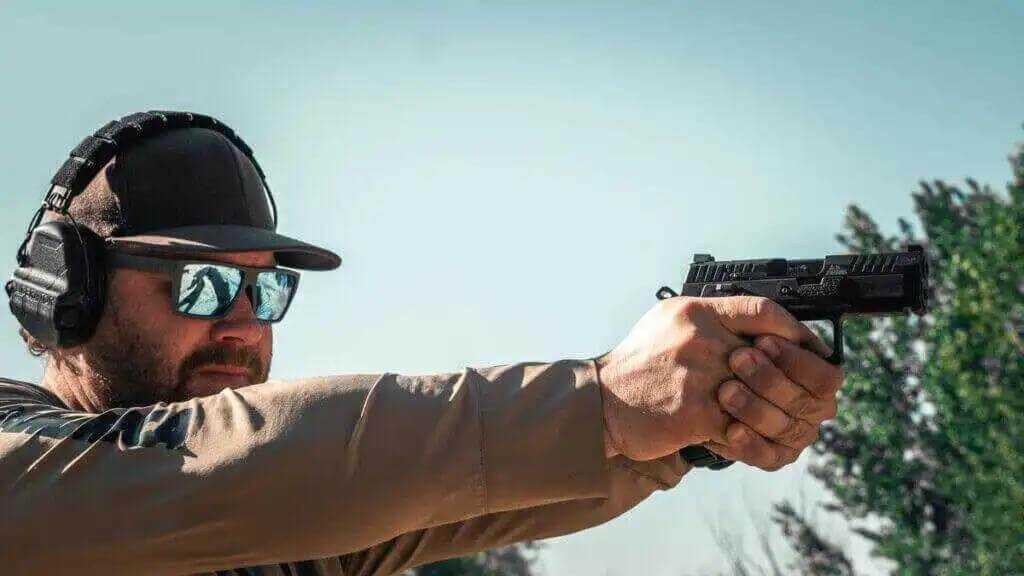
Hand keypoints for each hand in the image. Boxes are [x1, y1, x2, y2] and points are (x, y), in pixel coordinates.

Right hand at [595, 295, 838, 466]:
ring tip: (776, 414)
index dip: (794, 330)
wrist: (600, 401)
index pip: (763, 310)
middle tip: (804, 388)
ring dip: (774, 408)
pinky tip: (749, 434)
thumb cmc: (638, 363)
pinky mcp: (695, 412)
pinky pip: (741, 425)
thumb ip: (712, 317)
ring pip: (762, 394)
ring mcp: (699, 376)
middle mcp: (700, 339)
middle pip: (772, 355)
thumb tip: (761, 325)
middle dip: (793, 376)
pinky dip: (750, 433)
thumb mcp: (670, 321)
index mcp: (697, 312)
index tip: (807, 345)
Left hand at [705, 334, 842, 469]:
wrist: (694, 379)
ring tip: (725, 390)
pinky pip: (768, 457)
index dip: (796, 360)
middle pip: (803, 402)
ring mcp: (795, 433)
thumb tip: (788, 327)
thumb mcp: (737, 323)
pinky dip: (750, 444)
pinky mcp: (773, 455)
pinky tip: (731, 429)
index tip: (763, 342)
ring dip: (754, 408)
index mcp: (817, 375)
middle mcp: (813, 407)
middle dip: (769, 380)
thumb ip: (764, 316)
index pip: (824, 375)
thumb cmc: (724, 346)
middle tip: (737, 359)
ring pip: (784, 428)